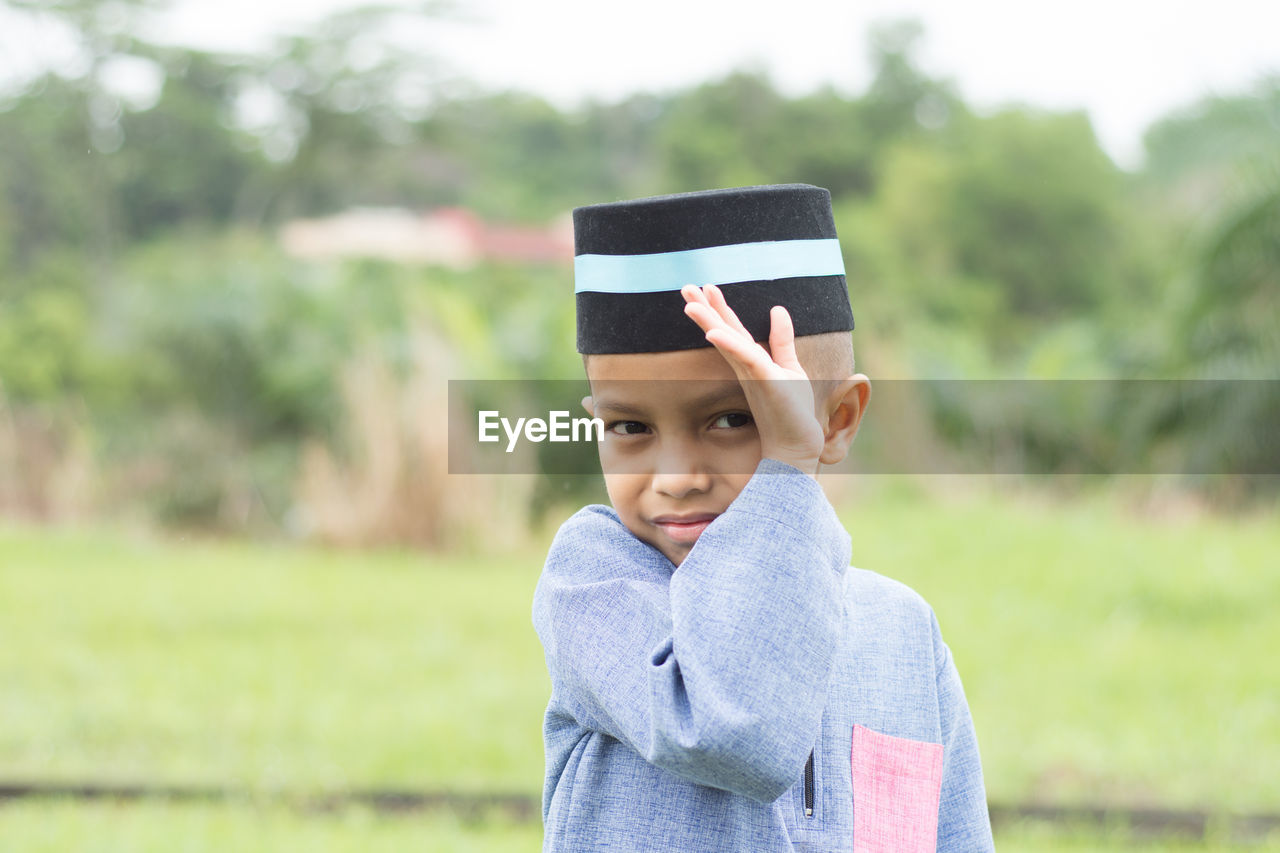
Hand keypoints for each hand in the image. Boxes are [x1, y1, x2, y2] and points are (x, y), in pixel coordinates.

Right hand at [681, 284, 823, 475]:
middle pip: (722, 330)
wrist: (795, 446)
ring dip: (708, 321)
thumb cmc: (791, 412)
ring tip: (689, 303)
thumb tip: (777, 310)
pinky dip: (730, 344)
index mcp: (751, 361)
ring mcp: (752, 373)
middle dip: (704, 308)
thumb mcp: (789, 367)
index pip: (732, 328)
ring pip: (727, 341)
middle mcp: (746, 366)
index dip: (719, 307)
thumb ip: (782, 340)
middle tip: (685, 287)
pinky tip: (714, 332)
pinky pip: (746, 358)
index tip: (705, 286)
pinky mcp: (764, 381)